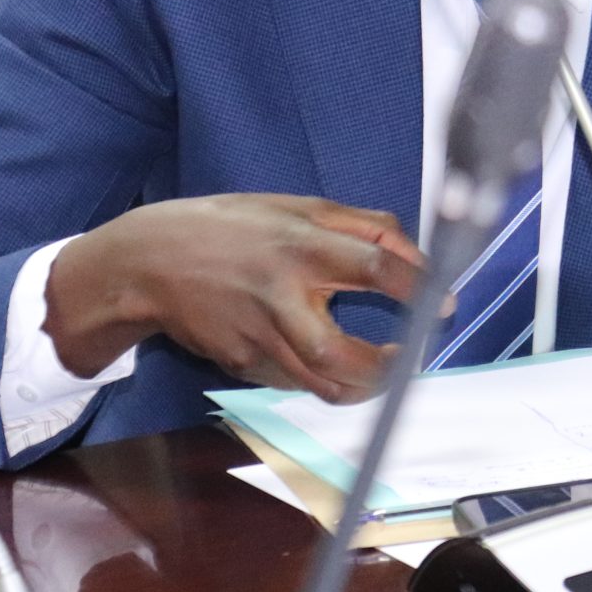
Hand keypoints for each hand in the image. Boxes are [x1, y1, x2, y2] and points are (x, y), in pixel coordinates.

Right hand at [43, 194, 425, 400]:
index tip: (445, 301)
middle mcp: (280, 297)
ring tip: (387, 368)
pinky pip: (297, 385)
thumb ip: (360, 224)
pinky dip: (325, 381)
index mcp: (299, 245)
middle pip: (343, 354)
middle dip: (389, 368)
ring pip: (323, 384)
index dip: (418, 287)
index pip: (373, 265)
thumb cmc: (230, 227)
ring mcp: (257, 338)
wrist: (146, 263)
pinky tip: (337, 366)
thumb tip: (414, 251)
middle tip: (412, 355)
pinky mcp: (241, 365)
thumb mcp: (294, 206)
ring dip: (366, 385)